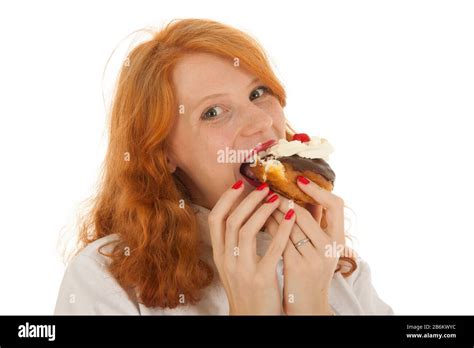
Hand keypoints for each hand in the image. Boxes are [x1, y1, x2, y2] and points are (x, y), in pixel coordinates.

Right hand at [208, 181, 295, 314]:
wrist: (252, 319)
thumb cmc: (247, 289)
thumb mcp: (233, 266)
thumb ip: (234, 243)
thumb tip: (242, 215)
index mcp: (219, 255)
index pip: (216, 219)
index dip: (226, 199)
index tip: (240, 184)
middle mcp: (226, 260)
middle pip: (231, 221)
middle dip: (248, 200)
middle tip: (263, 187)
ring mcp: (242, 270)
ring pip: (246, 230)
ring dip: (262, 211)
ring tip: (277, 198)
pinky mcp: (261, 278)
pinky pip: (271, 249)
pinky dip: (281, 230)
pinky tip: (292, 217)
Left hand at [264, 176, 345, 314]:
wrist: (308, 308)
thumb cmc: (312, 276)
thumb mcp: (320, 251)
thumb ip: (316, 226)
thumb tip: (307, 196)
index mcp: (338, 241)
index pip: (336, 205)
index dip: (318, 190)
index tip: (300, 179)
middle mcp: (329, 248)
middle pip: (305, 212)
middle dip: (284, 198)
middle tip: (269, 189)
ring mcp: (314, 258)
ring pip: (289, 224)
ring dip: (273, 210)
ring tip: (261, 200)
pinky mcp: (297, 266)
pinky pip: (280, 238)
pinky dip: (270, 226)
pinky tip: (259, 220)